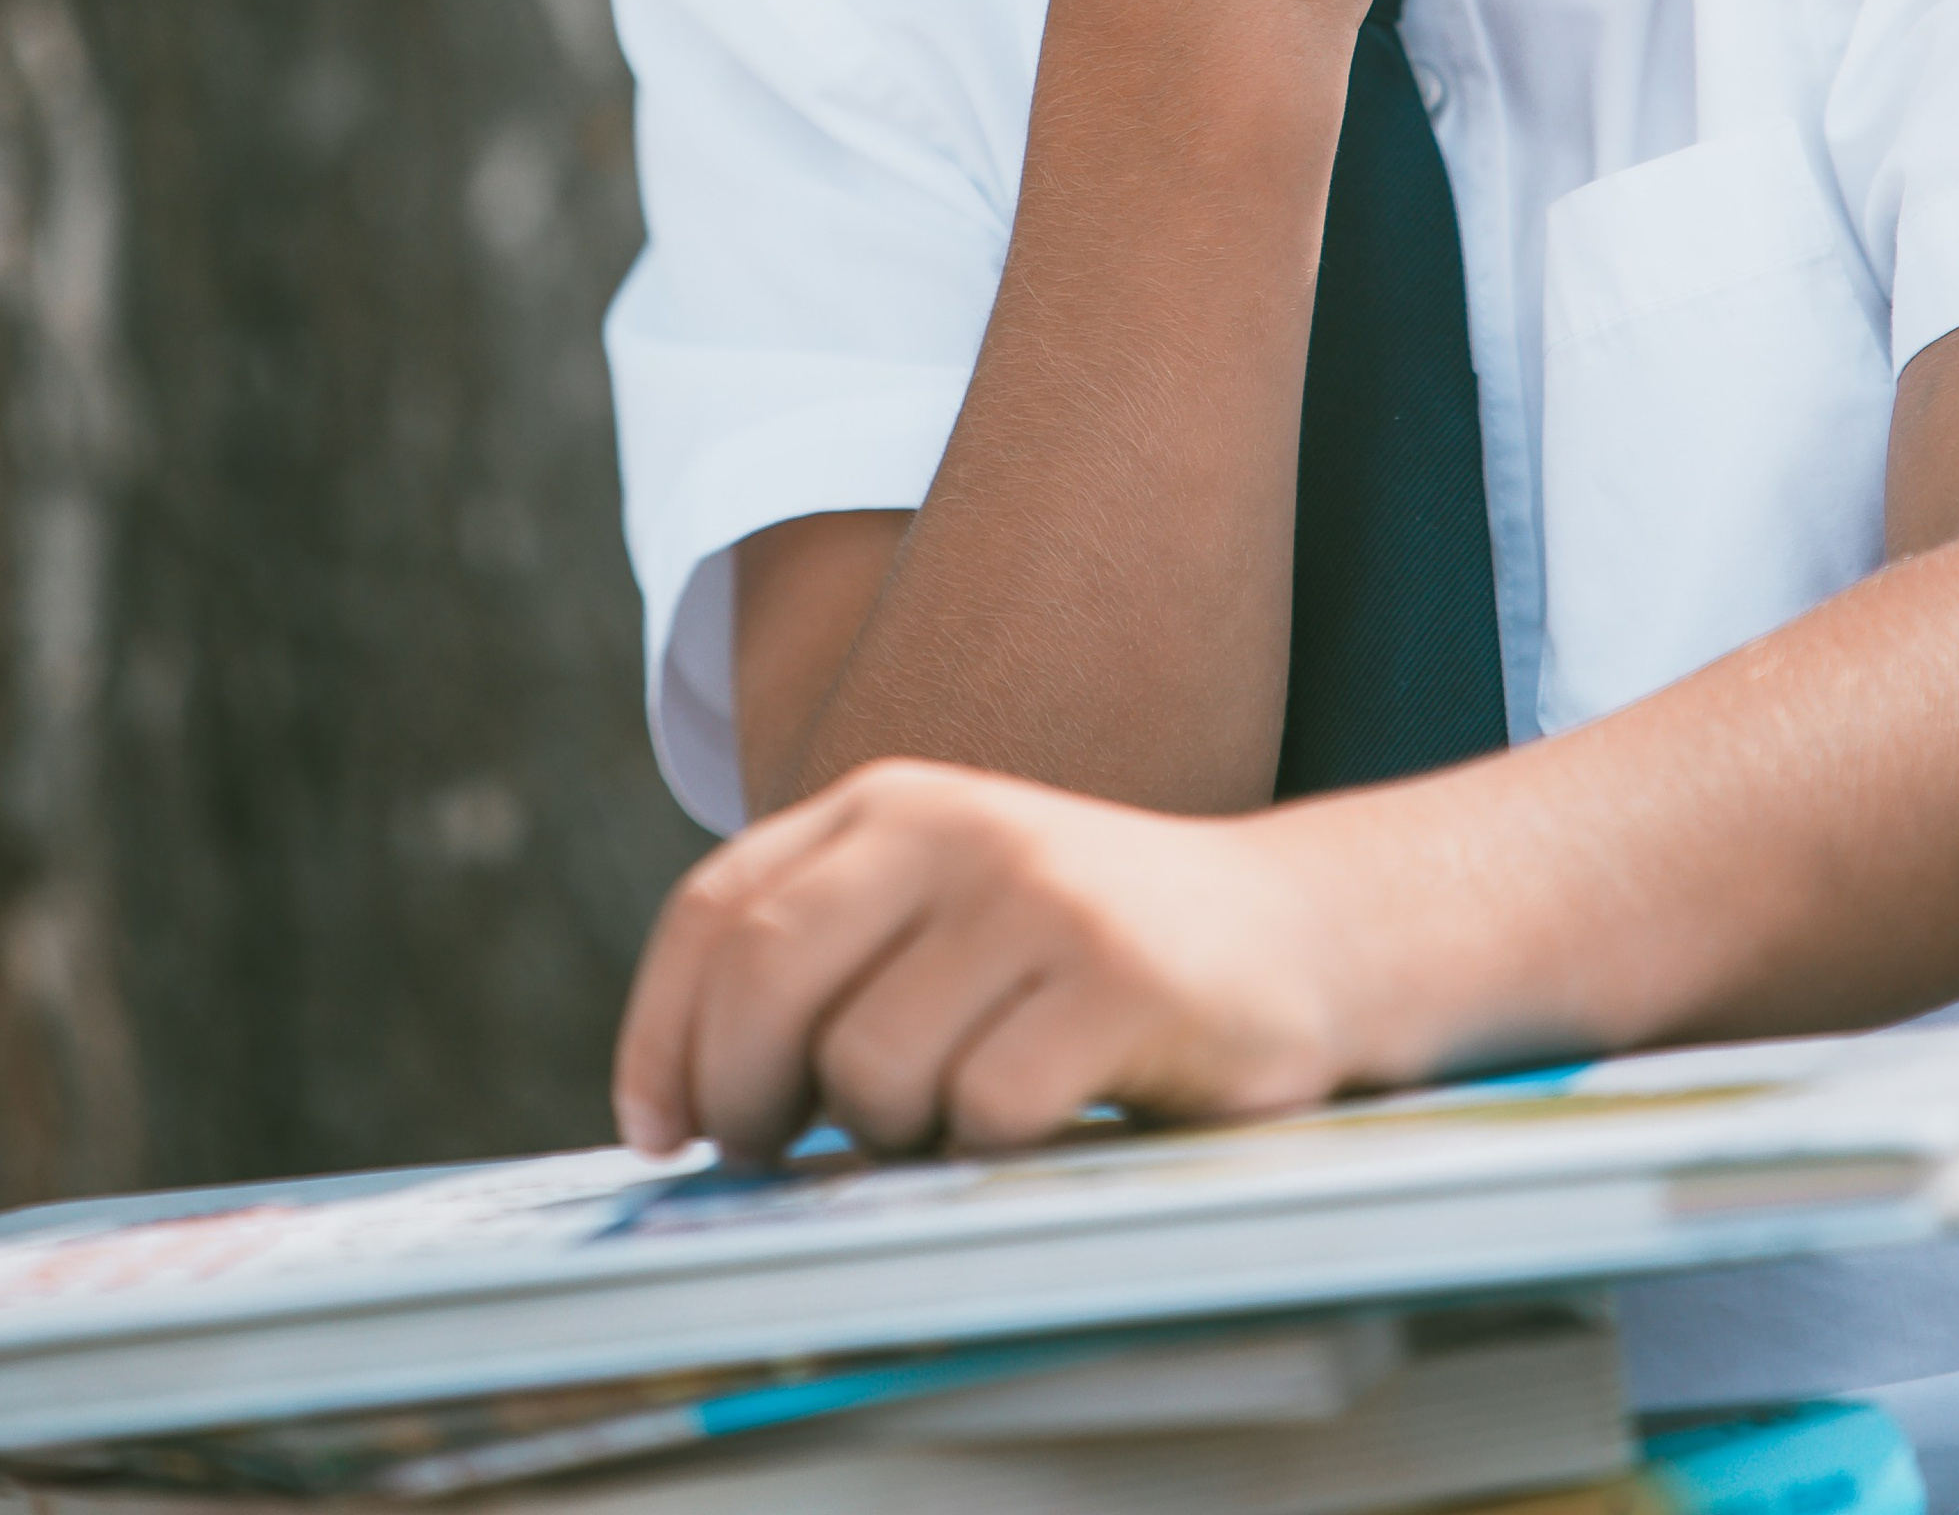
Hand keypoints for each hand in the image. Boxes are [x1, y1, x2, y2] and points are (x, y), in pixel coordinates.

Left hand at [612, 759, 1354, 1161]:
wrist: (1298, 932)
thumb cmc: (1089, 954)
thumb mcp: (944, 909)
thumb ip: (827, 958)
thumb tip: (685, 1098)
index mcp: (892, 801)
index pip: (717, 908)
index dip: (660, 1031)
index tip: (660, 1127)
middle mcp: (956, 825)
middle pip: (766, 984)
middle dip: (745, 1100)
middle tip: (773, 1156)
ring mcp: (1040, 894)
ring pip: (871, 1068)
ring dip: (893, 1135)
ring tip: (956, 1111)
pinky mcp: (1119, 977)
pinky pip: (988, 1112)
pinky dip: (995, 1147)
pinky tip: (1045, 1114)